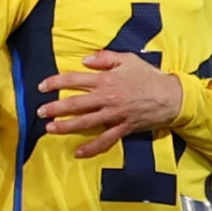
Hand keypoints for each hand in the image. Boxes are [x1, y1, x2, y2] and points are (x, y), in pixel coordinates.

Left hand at [39, 51, 184, 157]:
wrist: (172, 96)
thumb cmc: (149, 76)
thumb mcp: (128, 59)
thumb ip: (105, 58)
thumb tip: (85, 60)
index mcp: (107, 79)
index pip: (75, 79)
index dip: (56, 82)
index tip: (42, 86)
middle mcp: (107, 98)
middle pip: (76, 104)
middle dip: (55, 108)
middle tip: (40, 111)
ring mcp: (115, 115)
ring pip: (86, 122)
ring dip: (66, 126)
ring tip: (50, 129)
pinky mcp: (123, 128)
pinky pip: (105, 140)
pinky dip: (91, 148)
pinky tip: (78, 152)